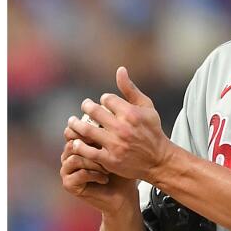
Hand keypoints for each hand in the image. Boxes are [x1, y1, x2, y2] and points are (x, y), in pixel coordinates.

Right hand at [60, 135, 136, 213]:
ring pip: (76, 158)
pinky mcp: (68, 184)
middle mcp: (67, 156)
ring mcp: (66, 170)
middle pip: (72, 144)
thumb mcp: (113, 149)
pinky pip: (79, 174)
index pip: (72, 131)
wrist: (121, 195)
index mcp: (75, 144)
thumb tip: (105, 116)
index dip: (86, 132)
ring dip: (94, 163)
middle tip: (106, 153)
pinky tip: (105, 178)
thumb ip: (105, 134)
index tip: (104, 136)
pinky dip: (94, 175)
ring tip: (107, 169)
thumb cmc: (120, 170)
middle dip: (91, 148)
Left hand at [65, 67, 175, 182]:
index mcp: (131, 113)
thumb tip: (120, 69)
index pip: (106, 99)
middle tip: (84, 107)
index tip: (103, 103)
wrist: (158, 160)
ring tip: (71, 122)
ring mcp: (115, 145)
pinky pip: (88, 151)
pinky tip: (75, 142)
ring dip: (75, 124)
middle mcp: (122, 128)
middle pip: (93, 111)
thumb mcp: (146, 107)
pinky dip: (79, 145)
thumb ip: (130, 89)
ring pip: (86, 130)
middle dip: (86, 107)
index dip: (103, 100)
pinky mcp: (110, 160)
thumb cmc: (152, 130)